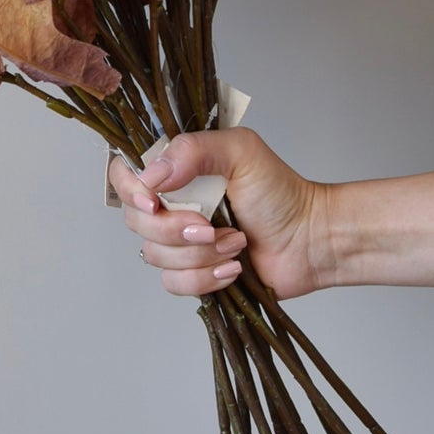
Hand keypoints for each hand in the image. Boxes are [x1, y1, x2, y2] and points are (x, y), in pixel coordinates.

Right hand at [108, 128, 332, 300]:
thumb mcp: (242, 152)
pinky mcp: (192, 273)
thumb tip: (153, 176)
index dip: (130, 191)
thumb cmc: (281, 192)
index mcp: (177, 172)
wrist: (309, 240)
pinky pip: (173, 283)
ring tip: (236, 244)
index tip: (154, 202)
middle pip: (135, 222)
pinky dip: (204, 278)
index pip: (124, 176)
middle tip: (212, 226)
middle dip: (175, 230)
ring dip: (199, 254)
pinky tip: (232, 268)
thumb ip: (195, 150)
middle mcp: (172, 205)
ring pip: (155, 256)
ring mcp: (180, 241)